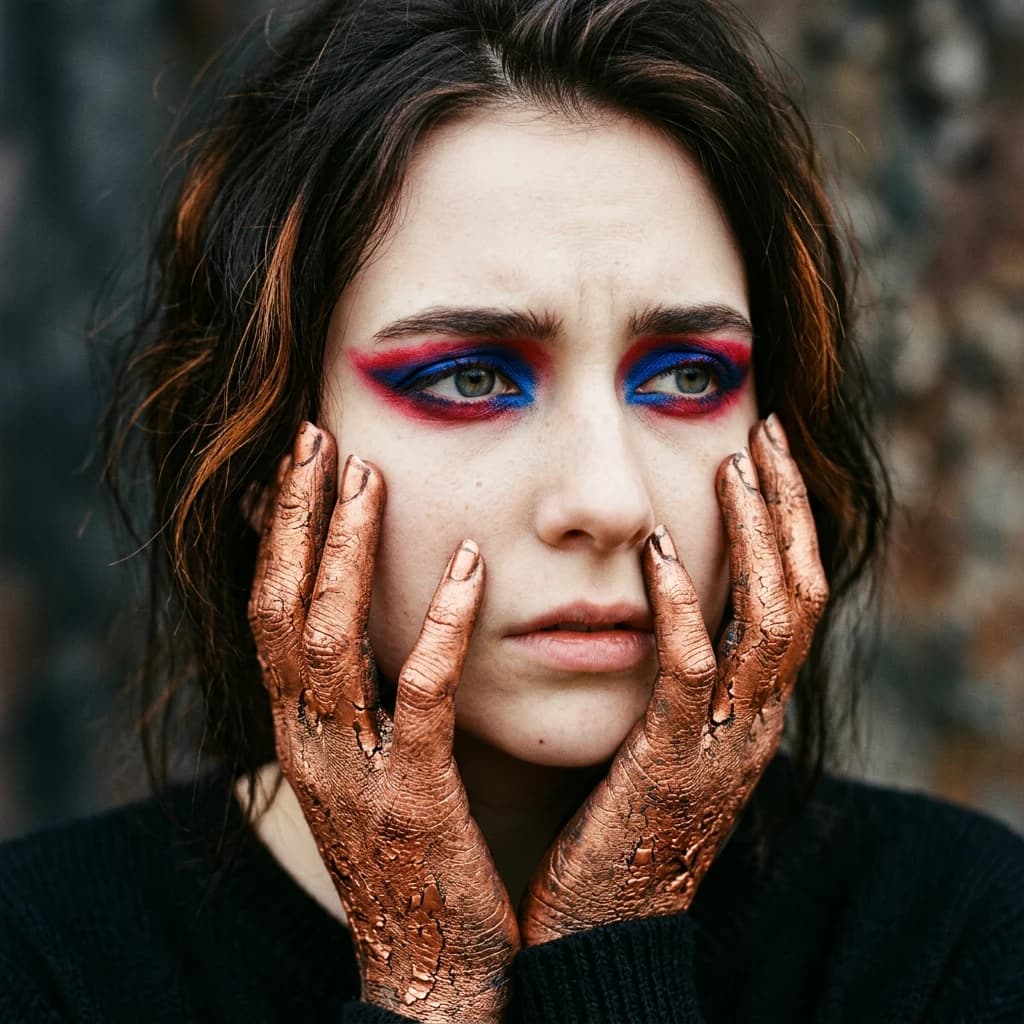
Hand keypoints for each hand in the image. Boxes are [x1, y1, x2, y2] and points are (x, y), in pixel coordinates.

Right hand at [248, 423, 518, 1022]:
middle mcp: (308, 745)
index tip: (302, 463)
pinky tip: (470, 565)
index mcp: (301, 732)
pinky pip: (421, 697)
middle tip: (316, 439)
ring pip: (329, 642)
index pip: (271, 613)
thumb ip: (369, 696)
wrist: (431, 967)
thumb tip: (383, 620)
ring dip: (345, 553)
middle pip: (280, 610)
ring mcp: (353, 774)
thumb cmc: (413, 853)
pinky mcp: (414, 801)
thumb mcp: (373, 765)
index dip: (281, 535)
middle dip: (296, 521)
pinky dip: (440, 626)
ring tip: (367, 478)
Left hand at [518, 415, 827, 944]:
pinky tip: (662, 554)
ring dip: (756, 539)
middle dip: (787, 509)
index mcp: (753, 711)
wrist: (605, 928)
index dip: (788, 524)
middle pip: (803, 594)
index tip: (760, 454)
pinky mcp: (671, 764)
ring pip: (770, 623)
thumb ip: (679, 680)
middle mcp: (757, 721)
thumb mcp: (666, 740)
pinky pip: (691, 675)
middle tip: (763, 432)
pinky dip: (685, 609)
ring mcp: (724, 744)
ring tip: (730, 465)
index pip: (797, 599)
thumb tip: (665, 606)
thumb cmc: (621, 822)